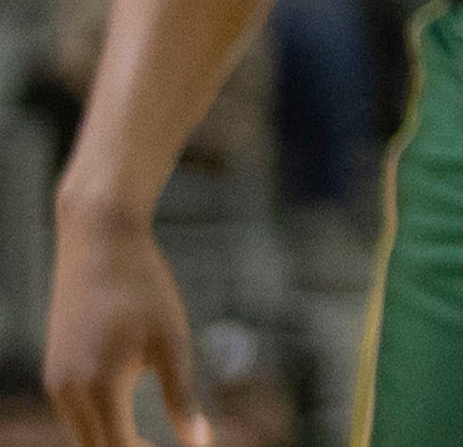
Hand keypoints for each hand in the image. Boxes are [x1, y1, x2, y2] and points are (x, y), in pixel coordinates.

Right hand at [47, 192, 207, 446]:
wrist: (99, 241)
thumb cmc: (144, 288)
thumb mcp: (172, 342)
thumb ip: (182, 398)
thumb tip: (200, 443)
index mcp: (97, 387)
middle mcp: (66, 391)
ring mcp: (55, 380)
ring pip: (81, 434)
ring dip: (111, 443)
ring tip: (149, 445)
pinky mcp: (55, 368)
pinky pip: (74, 414)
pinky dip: (98, 424)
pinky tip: (125, 421)